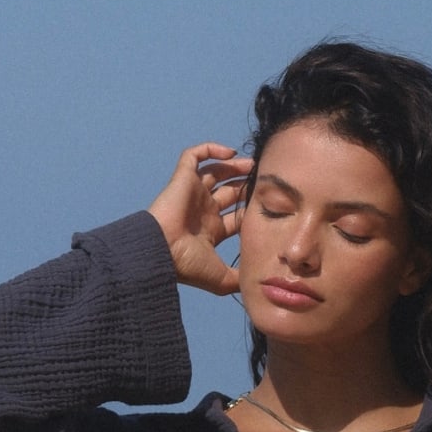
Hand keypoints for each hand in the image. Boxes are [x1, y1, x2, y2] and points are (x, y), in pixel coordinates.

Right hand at [147, 142, 253, 296]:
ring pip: (215, 171)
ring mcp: (193, 193)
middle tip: (263, 179)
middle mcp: (203, 211)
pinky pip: (194, 155)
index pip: (236, 216)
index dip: (251, 210)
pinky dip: (210, 149)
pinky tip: (230, 153)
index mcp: (211, 231)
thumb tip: (258, 282)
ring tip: (252, 164)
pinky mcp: (182, 178)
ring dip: (233, 166)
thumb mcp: (221, 279)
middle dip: (245, 185)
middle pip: (229, 192)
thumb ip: (240, 279)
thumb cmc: (188, 266)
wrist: (161, 251)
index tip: (269, 206)